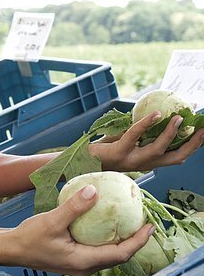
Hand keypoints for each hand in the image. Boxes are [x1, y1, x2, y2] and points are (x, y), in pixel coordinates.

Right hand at [8, 185, 152, 275]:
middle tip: (144, 219)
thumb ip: (74, 206)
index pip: (120, 254)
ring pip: (109, 253)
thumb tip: (95, 190)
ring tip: (130, 220)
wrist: (12, 249)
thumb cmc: (30, 237)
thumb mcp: (52, 220)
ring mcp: (79, 264)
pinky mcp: (74, 258)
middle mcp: (85, 266)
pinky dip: (107, 237)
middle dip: (134, 240)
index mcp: (83, 261)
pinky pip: (98, 248)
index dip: (138, 241)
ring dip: (122, 239)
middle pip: (118, 255)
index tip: (150, 226)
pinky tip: (105, 221)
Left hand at [89, 111, 203, 171]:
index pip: (177, 156)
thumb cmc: (106, 149)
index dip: (193, 145)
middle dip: (192, 143)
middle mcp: (145, 164)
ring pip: (158, 149)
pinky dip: (147, 124)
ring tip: (179, 118)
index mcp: (149, 162)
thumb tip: (157, 111)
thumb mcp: (129, 141)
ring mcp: (132, 160)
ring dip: (171, 134)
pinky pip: (135, 136)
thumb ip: (143, 133)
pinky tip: (156, 114)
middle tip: (203, 127)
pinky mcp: (118, 153)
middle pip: (176, 157)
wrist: (82, 162)